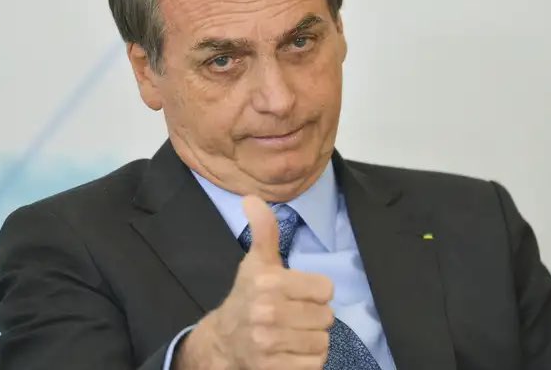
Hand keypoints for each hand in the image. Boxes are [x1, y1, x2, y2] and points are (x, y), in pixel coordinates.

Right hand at [175, 195, 334, 369]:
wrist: (224, 340)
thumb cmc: (248, 296)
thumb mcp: (257, 262)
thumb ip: (264, 230)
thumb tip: (251, 198)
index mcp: (268, 282)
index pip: (326, 289)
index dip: (315, 292)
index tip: (297, 293)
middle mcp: (267, 312)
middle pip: (326, 318)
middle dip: (313, 317)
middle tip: (293, 315)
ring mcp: (269, 343)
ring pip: (322, 342)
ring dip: (311, 340)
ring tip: (292, 333)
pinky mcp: (273, 369)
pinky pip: (315, 365)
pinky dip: (307, 361)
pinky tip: (289, 351)